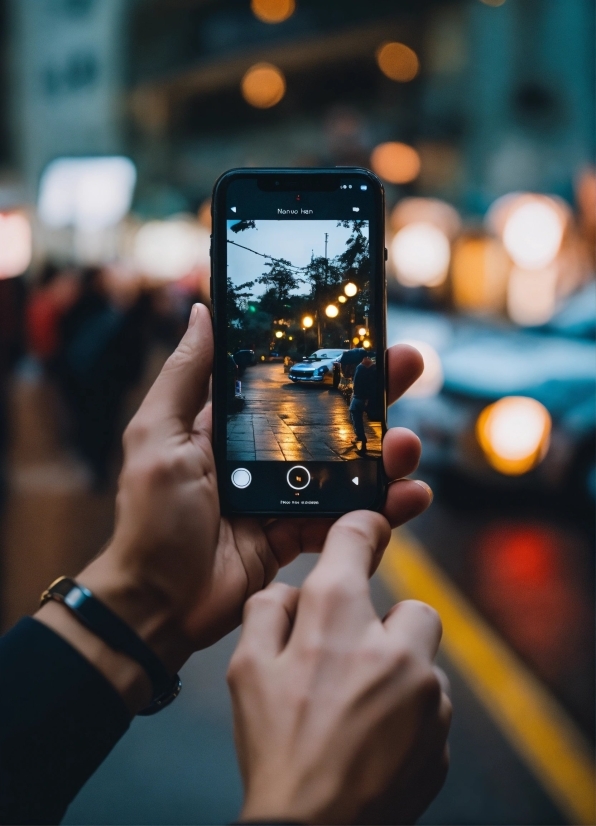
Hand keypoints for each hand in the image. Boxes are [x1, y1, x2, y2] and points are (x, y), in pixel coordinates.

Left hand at [55, 305, 431, 678]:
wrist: (159, 604)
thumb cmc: (150, 518)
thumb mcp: (157, 437)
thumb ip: (183, 377)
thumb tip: (200, 312)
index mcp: (230, 426)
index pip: (286, 381)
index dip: (323, 358)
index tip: (361, 333)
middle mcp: (261, 455)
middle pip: (328, 418)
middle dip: (371, 393)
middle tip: (409, 367)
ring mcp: (284, 495)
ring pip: (347, 467)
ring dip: (385, 454)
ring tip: (408, 447)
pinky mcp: (298, 534)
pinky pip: (346, 517)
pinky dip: (380, 509)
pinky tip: (409, 498)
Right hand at [228, 511, 450, 824]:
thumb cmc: (274, 748)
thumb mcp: (245, 670)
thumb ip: (269, 610)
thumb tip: (296, 589)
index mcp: (337, 619)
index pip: (357, 539)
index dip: (362, 526)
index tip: (368, 527)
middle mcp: (391, 646)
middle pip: (412, 607)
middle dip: (387, 625)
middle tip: (353, 660)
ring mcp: (424, 693)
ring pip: (423, 660)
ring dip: (398, 672)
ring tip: (359, 709)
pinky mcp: (439, 735)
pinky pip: (430, 705)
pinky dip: (408, 713)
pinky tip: (373, 740)